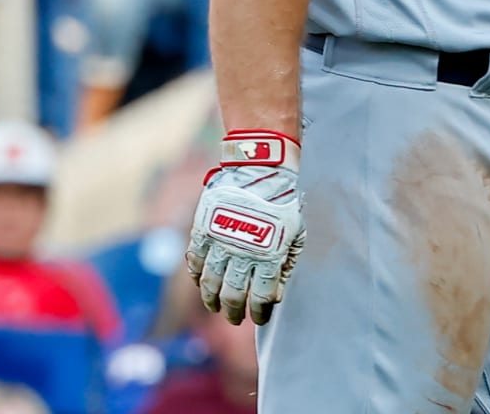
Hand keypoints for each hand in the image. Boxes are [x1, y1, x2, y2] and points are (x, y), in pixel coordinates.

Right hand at [186, 130, 304, 324]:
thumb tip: (277, 294)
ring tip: (216, 307)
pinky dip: (196, 275)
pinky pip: (194, 261)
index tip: (260, 319)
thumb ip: (287, 263)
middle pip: (234, 295)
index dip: (261, 312)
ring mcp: (220, 243)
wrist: (260, 170)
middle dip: (235, 312)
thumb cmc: (283, 202)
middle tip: (236, 319)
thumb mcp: (296, 231)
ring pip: (211, 283)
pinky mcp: (203, 232)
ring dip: (212, 300)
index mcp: (269, 255)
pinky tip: (200, 283)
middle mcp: (243, 254)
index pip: (263, 295)